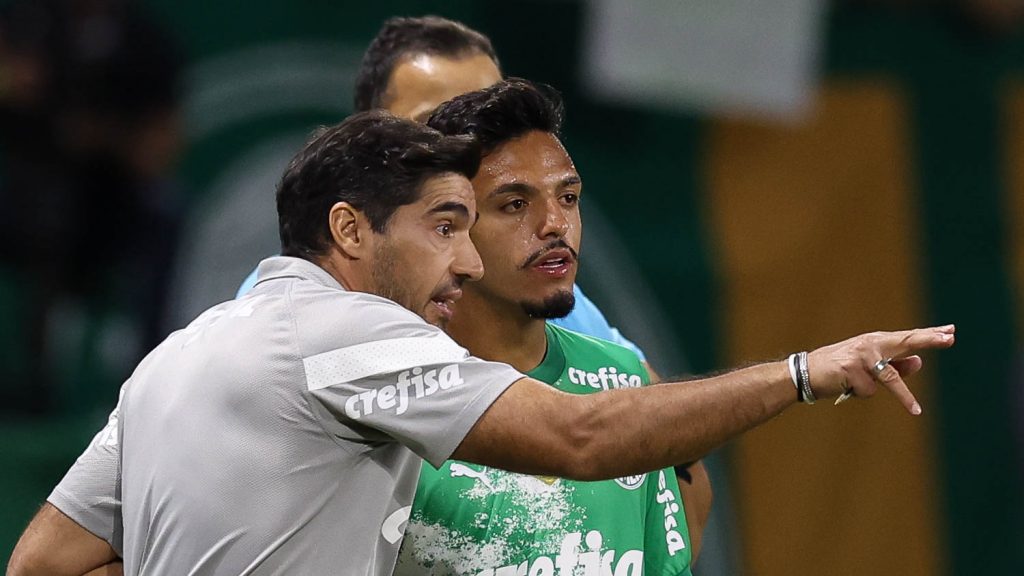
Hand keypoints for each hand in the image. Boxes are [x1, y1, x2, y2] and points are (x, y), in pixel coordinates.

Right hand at [806, 324, 955, 413]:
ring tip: (916, 411)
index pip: (907, 337)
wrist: (804, 372)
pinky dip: (860, 394)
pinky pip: (868, 390)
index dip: (929, 335)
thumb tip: (918, 362)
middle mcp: (870, 344)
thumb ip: (893, 365)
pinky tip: (846, 388)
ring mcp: (860, 355)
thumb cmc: (838, 369)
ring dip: (904, 397)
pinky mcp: (850, 368)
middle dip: (928, 340)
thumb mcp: (867, 366)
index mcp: (876, 341)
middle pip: (905, 342)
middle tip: (950, 338)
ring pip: (890, 378)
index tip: (950, 332)